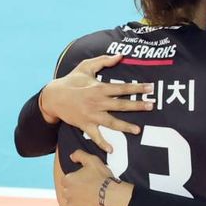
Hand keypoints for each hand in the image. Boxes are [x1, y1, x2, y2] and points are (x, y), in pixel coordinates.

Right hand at [40, 54, 154, 152]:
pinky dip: (103, 143)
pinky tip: (112, 150)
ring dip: (125, 127)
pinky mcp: (85, 125)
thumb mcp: (85, 66)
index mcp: (99, 88)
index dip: (137, 88)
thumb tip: (120, 55)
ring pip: (111, 122)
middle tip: (152, 106)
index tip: (150, 88)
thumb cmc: (71, 81)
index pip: (122, 88)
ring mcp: (92, 115)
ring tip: (138, 130)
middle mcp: (97, 102)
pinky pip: (96, 136)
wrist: (53, 97)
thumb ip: (103, 60)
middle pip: (121, 105)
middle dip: (137, 106)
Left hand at [58, 150, 132, 205]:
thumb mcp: (92, 160)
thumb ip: (79, 155)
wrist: (111, 195)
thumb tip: (71, 156)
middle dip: (71, 193)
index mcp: (68, 180)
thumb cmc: (102, 177)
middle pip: (66, 193)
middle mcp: (67, 193)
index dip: (72, 181)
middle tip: (81, 193)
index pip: (65, 180)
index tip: (80, 182)